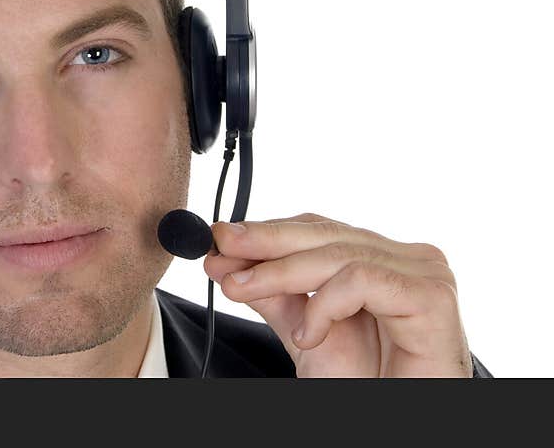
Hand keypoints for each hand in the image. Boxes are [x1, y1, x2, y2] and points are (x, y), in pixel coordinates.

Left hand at [203, 212, 472, 376]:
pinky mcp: (431, 296)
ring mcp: (424, 272)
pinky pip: (362, 281)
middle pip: (326, 234)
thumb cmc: (367, 381)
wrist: (403, 420)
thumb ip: (273, 294)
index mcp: (381, 259)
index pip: (319, 230)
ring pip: (338, 254)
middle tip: (222, 244)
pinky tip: (307, 336)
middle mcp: (407, 258)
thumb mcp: (305, 331)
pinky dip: (324, 305)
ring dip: (279, 272)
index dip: (268, 232)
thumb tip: (224, 260)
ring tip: (242, 289)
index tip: (219, 240)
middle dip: (265, 240)